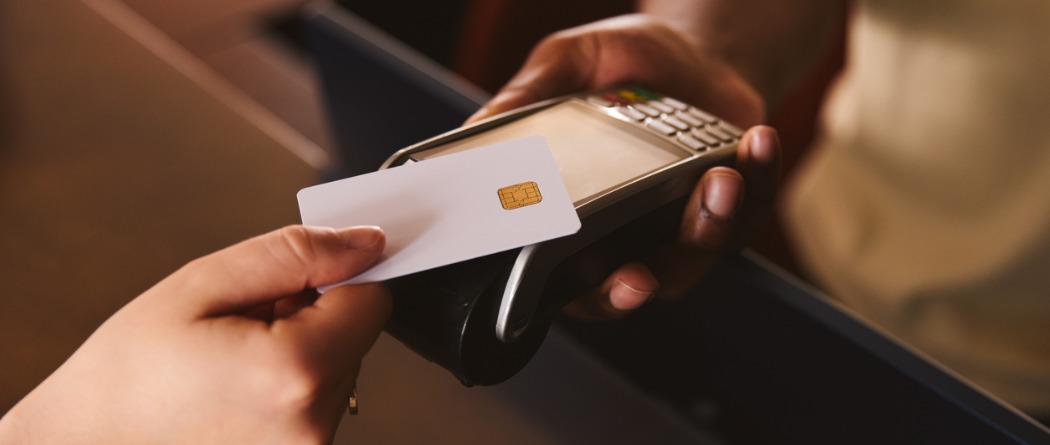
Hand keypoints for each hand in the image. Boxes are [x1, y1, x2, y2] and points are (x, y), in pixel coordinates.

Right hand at [0, 226, 390, 443]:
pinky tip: (238, 389)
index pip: (373, 300)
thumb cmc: (128, 370)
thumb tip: (368, 242)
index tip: (294, 276)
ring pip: (339, 370)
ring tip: (231, 360)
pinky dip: (290, 386)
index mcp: (293, 372)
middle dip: (312, 315)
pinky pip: (318, 405)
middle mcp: (312, 425)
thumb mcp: (203, 285)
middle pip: (357, 338)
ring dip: (301, 352)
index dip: (338, 275)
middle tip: (241, 323)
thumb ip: (296, 255)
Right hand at [468, 14, 779, 318]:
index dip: (582, 294)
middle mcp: (628, 231)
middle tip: (640, 276)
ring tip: (719, 177)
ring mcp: (682, 224)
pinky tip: (754, 141)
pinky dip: (758, 179)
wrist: (693, 48)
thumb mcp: (566, 63)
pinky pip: (750, 214)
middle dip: (637, 287)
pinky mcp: (736, 207)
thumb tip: (474, 133)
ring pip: (696, 257)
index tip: (596, 286)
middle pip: (631, 288)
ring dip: (709, 225)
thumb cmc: (620, 63)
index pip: (569, 275)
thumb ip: (525, 98)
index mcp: (577, 214)